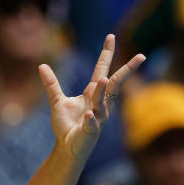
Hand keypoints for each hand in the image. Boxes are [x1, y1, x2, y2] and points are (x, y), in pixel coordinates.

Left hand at [39, 34, 144, 158]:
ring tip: (104, 79)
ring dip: (102, 91)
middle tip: (141, 56)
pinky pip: (92, 124)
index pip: (102, 70)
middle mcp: (100, 103)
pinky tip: (88, 114)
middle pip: (115, 83)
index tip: (111, 36)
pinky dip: (90, 119)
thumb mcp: (57, 101)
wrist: (67, 148)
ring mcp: (97, 117)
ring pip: (102, 102)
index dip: (106, 54)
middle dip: (127, 70)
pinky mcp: (90, 132)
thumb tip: (42, 65)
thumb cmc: (66, 125)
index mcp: (93, 94)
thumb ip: (52, 84)